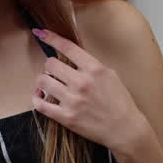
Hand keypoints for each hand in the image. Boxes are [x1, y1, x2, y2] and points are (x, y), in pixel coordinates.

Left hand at [30, 28, 145, 152]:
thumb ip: (91, 66)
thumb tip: (72, 57)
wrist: (125, 129)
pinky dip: (37, 99)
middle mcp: (82, 82)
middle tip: (54, 72)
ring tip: (49, 85)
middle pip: (50, 64)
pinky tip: (40, 97)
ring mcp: (72, 100)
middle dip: (50, 66)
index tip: (41, 33)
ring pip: (42, 81)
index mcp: (94, 69)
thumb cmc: (120, 103)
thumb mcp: (111, 75)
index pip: (67, 47)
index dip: (50, 38)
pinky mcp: (66, 117)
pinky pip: (40, 104)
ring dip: (43, 82)